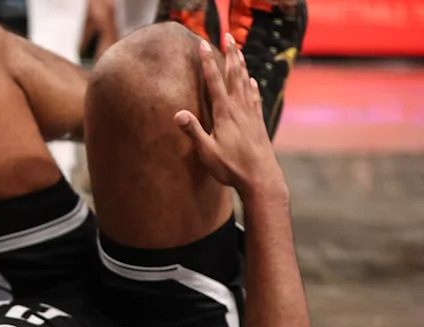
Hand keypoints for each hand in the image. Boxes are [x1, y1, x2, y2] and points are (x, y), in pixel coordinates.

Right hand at [174, 34, 281, 194]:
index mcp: (225, 113)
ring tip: (239, 50)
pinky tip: (252, 81)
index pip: (214, 81)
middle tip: (228, 35)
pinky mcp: (258, 122)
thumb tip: (178, 114)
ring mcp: (251, 114)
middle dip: (230, 53)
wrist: (261, 178)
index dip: (208, 61)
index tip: (203, 44)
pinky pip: (254, 98)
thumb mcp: (207, 152)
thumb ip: (194, 132)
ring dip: (241, 65)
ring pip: (246, 82)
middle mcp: (240, 108)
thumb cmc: (232, 167)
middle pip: (234, 75)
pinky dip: (252, 86)